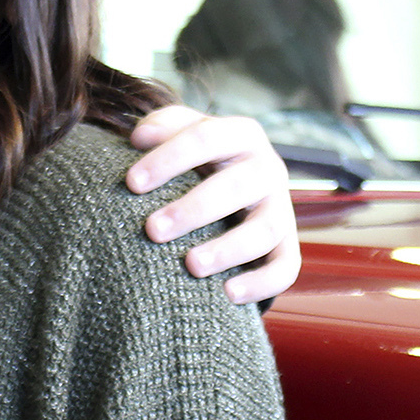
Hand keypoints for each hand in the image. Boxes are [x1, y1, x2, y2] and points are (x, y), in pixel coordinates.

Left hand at [124, 105, 300, 305]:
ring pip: (264, 230)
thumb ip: (163, 125)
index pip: (205, 138)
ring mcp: (282, 209)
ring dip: (228, 249)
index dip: (168, 159)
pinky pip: (285, 267)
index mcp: (242, 134)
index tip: (131, 183)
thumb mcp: (184, 133)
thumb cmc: (198, 160)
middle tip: (152, 230)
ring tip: (191, 266)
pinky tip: (227, 294)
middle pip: (235, 186)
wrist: (234, 191)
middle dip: (193, 209)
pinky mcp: (288, 246)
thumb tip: (140, 138)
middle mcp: (268, 169)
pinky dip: (261, 283)